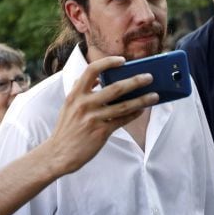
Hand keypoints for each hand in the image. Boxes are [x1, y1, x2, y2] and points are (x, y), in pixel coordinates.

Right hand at [45, 56, 157, 175]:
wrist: (58, 154)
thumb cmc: (66, 129)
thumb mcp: (68, 106)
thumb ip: (79, 91)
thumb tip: (93, 80)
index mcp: (75, 94)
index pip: (91, 70)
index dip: (108, 62)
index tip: (122, 60)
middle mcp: (84, 104)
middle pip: (115, 88)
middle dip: (135, 81)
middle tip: (149, 77)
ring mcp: (93, 118)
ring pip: (123, 106)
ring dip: (142, 100)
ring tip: (155, 96)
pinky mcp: (101, 132)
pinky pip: (122, 120)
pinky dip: (134, 114)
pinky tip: (142, 110)